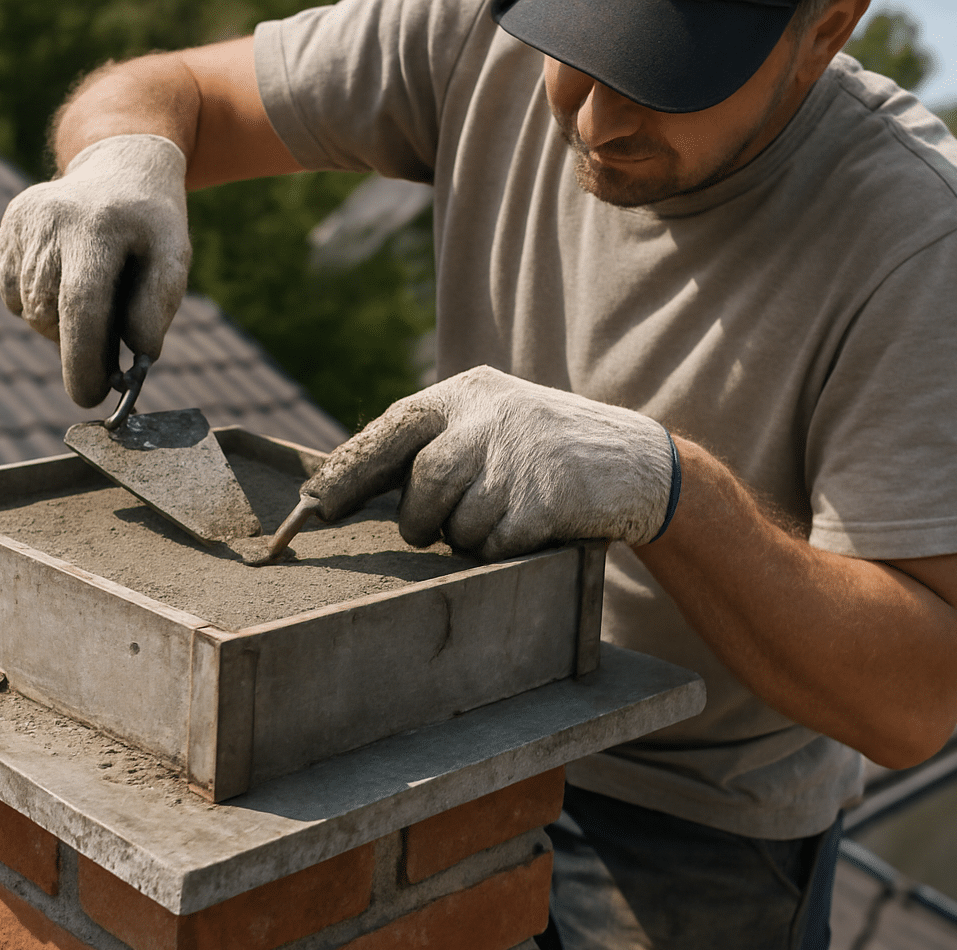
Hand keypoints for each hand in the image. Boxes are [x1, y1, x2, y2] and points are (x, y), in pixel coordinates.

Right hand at [0, 134, 191, 406]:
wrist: (120, 168)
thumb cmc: (151, 224)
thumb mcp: (174, 256)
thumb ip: (157, 306)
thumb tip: (138, 354)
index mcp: (96, 226)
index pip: (81, 306)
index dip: (83, 360)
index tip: (90, 397)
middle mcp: (50, 221)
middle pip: (52, 315)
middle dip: (79, 345)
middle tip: (108, 348)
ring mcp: (21, 224)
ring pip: (30, 312)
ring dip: (62, 324)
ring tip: (93, 295)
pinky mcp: (6, 232)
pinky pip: (14, 296)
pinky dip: (40, 304)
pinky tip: (65, 278)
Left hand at [304, 366, 678, 558]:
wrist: (639, 463)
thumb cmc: (544, 452)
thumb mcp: (491, 421)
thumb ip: (434, 441)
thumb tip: (349, 484)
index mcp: (468, 392)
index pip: (392, 428)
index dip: (350, 470)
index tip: (317, 505)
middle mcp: (492, 416)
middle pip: (422, 483)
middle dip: (419, 520)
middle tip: (430, 530)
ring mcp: (521, 456)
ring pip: (455, 521)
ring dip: (465, 537)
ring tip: (497, 518)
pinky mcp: (546, 499)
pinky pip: (492, 546)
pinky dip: (500, 551)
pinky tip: (527, 530)